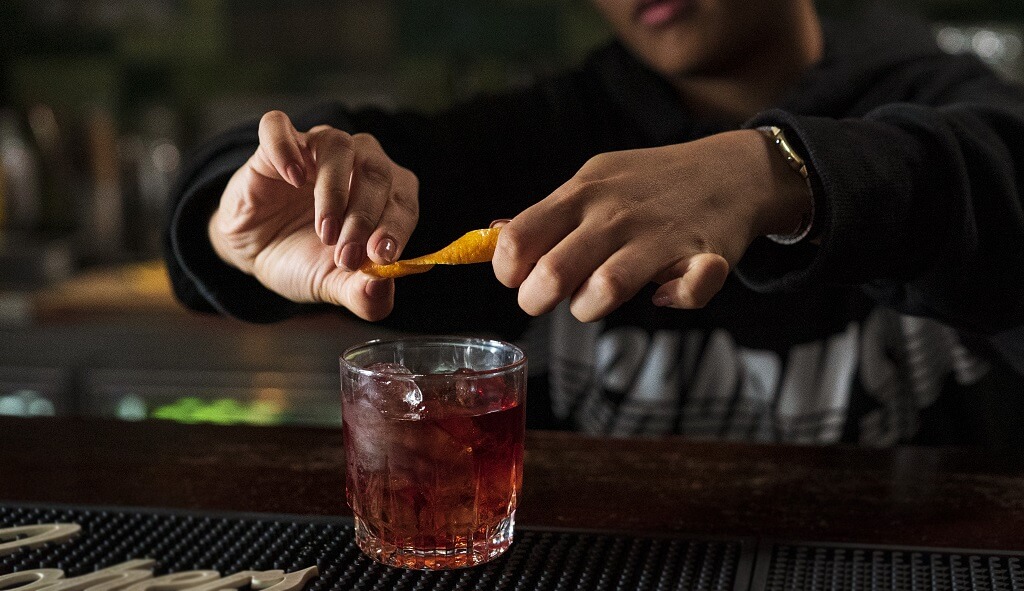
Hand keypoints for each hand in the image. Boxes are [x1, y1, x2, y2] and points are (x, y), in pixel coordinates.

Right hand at [209, 111, 418, 320]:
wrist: (253, 251)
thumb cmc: (304, 258)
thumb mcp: (332, 285)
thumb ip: (362, 294)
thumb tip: (381, 289)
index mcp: (384, 193)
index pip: (404, 199)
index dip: (396, 227)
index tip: (381, 256)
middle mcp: (357, 162)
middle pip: (376, 170)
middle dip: (364, 218)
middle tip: (345, 256)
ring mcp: (316, 148)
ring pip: (338, 145)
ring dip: (334, 191)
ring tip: (324, 231)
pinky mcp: (274, 145)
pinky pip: (279, 127)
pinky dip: (286, 148)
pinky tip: (291, 178)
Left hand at [492, 130, 810, 321]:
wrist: (730, 168)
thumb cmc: (647, 185)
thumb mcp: (592, 183)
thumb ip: (545, 216)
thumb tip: (491, 238)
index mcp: (581, 193)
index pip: (519, 238)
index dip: (508, 270)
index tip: (517, 278)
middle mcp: (615, 214)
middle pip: (553, 272)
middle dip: (537, 300)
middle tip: (547, 300)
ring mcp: (661, 234)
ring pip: (607, 288)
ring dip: (592, 307)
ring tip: (596, 299)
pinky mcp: (706, 255)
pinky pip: (686, 293)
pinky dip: (673, 300)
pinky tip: (665, 291)